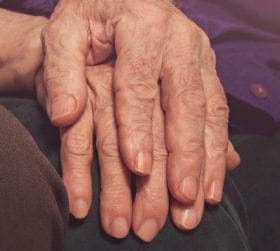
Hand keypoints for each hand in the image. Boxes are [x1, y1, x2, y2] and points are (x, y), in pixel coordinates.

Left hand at [42, 0, 239, 227]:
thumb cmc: (87, 12)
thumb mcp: (63, 31)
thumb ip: (61, 71)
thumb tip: (63, 116)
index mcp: (142, 25)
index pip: (139, 84)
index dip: (138, 127)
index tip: (136, 168)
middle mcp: (180, 38)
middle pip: (187, 102)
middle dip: (185, 154)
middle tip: (181, 197)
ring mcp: (201, 52)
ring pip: (211, 111)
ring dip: (209, 160)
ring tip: (200, 202)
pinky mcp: (208, 67)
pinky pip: (219, 111)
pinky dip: (219, 150)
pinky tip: (214, 183)